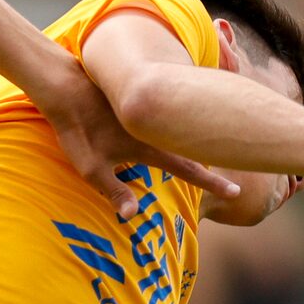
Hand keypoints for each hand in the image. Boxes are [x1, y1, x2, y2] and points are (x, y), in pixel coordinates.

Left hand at [39, 70, 238, 218]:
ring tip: (212, 145)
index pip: (189, 169)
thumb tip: (134, 215)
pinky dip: (181, 119)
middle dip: (212, 156)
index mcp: (149, 147)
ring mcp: (149, 114)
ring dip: (197, 136)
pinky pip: (168, 112)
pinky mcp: (138, 103)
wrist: (66, 87)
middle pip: (192, 145)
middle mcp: (155, 129)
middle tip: (232, 167)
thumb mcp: (91, 169)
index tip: (237, 191)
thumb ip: (114, 191)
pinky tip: (181, 121)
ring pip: (181, 127)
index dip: (212, 183)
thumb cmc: (77, 132)